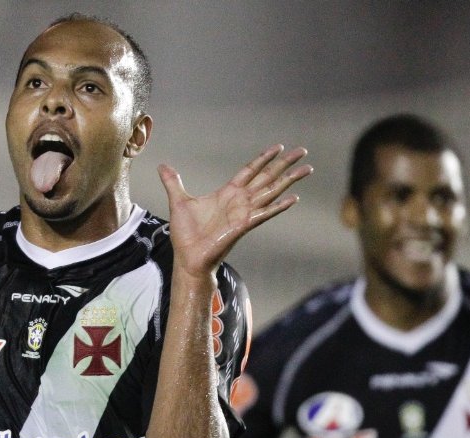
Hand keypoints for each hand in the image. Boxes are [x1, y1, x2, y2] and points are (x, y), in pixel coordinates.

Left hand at [158, 144, 312, 276]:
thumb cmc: (186, 234)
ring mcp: (244, 213)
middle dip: (284, 164)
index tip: (279, 147)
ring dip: (289, 181)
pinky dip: (278, 207)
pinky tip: (293, 199)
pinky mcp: (243, 226)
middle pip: (267, 177)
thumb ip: (173, 183)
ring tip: (306, 169)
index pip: (250, 170)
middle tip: (303, 151)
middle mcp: (240, 201)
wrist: (188, 258)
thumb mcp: (178, 201)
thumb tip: (162, 166)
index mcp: (228, 193)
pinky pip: (264, 214)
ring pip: (271, 192)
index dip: (264, 159)